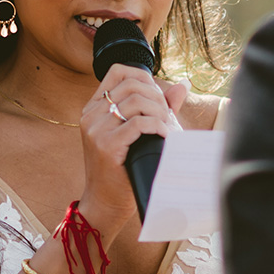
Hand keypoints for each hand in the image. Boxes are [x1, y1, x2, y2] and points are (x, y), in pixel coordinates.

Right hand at [77, 65, 185, 242]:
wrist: (105, 202)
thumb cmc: (122, 169)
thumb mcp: (136, 134)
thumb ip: (157, 107)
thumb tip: (182, 85)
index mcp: (93, 108)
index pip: (117, 71)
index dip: (143, 77)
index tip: (157, 96)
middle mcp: (91, 115)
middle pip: (131, 85)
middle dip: (157, 97)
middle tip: (167, 116)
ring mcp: (96, 130)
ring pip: (136, 102)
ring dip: (159, 112)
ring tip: (167, 127)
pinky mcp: (106, 146)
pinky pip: (138, 124)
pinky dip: (157, 126)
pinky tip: (165, 136)